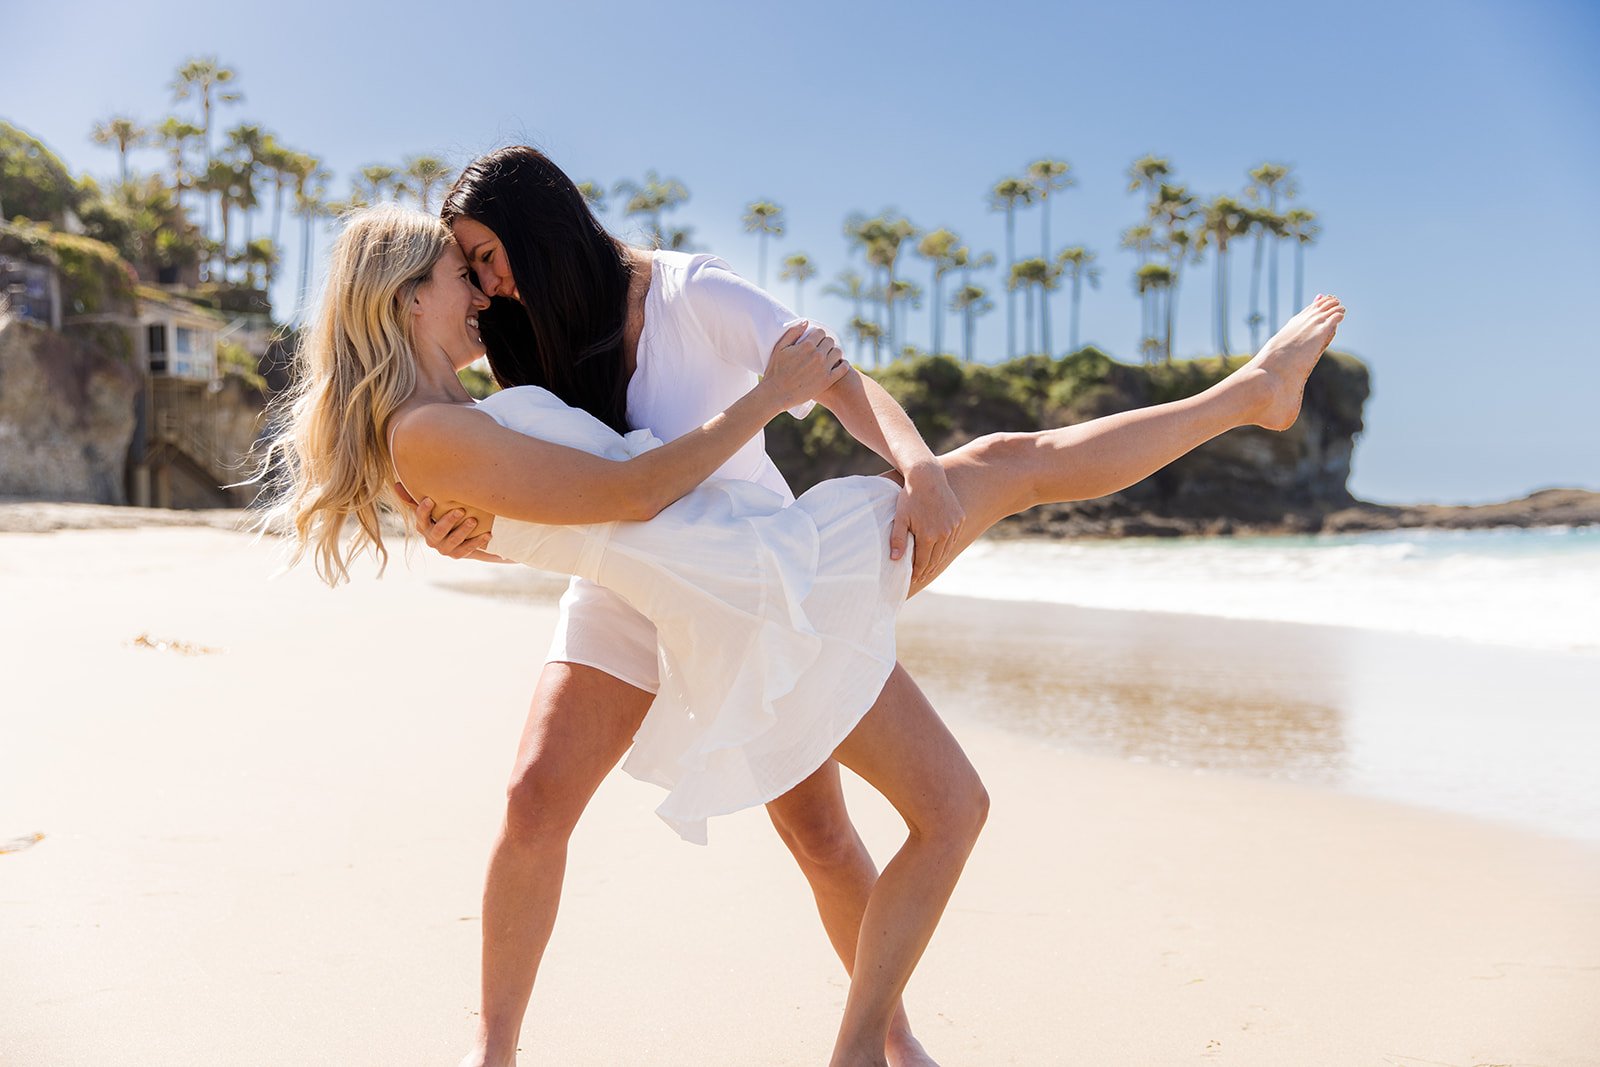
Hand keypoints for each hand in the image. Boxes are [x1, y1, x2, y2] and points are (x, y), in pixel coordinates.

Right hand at [394, 482, 492, 558]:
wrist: (465, 536)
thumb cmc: (445, 515)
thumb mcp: (434, 506)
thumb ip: (416, 496)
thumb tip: (395, 484)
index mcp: (424, 526)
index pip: (420, 518)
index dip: (423, 510)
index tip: (430, 499)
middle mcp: (431, 539)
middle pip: (437, 531)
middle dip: (448, 521)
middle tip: (460, 510)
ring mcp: (444, 549)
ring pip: (452, 542)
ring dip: (463, 531)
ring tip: (474, 521)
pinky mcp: (457, 555)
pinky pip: (466, 550)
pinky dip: (477, 542)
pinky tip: (487, 534)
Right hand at [758, 321, 850, 413]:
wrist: (776, 393)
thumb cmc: (775, 370)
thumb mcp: (779, 348)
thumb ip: (793, 332)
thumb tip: (806, 322)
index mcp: (806, 345)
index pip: (821, 332)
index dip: (818, 335)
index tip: (816, 340)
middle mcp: (817, 355)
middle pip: (830, 341)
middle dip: (826, 343)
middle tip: (822, 348)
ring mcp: (824, 368)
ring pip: (838, 352)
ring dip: (834, 352)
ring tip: (829, 356)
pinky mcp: (827, 380)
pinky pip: (843, 368)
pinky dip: (843, 364)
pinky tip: (840, 364)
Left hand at [888, 462, 964, 586]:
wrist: (927, 477)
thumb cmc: (909, 497)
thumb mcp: (900, 518)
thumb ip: (898, 540)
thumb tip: (895, 560)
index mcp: (928, 536)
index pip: (923, 561)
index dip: (917, 572)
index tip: (913, 579)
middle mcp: (944, 533)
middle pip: (935, 558)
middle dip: (927, 569)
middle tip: (921, 577)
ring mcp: (953, 526)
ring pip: (946, 550)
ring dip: (938, 560)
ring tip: (930, 567)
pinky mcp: (959, 518)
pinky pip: (953, 538)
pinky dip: (947, 546)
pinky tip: (941, 550)